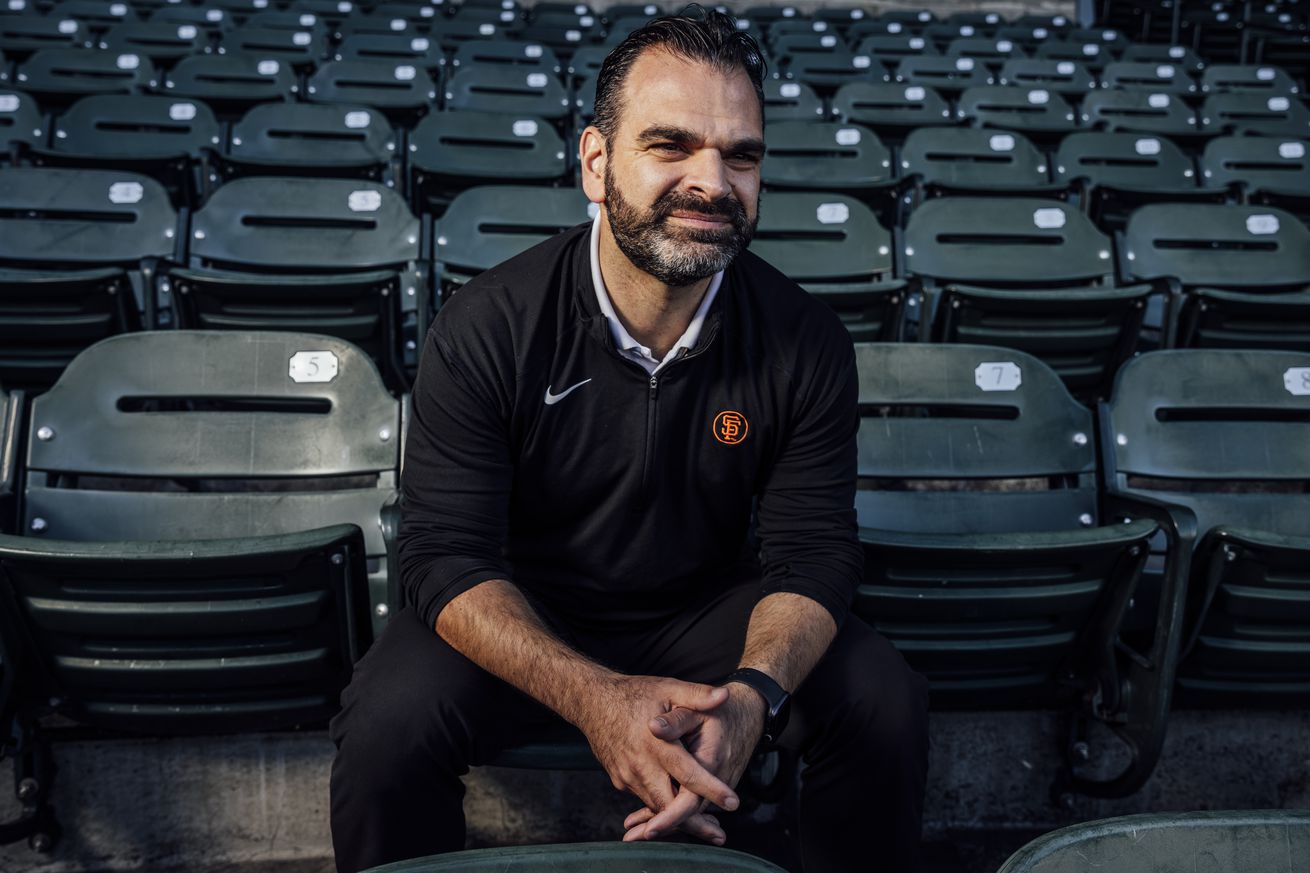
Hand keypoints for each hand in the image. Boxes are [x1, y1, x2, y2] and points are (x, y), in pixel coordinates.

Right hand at [573, 675, 741, 839]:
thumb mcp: (667, 688)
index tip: (733, 803)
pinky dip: (662, 809)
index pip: (687, 774)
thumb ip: (697, 695)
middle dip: (694, 822)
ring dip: (679, 819)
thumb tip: (725, 696)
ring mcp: (627, 776)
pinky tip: (678, 812)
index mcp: (656, 743)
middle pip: (669, 805)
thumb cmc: (633, 693)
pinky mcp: (620, 780)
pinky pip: (645, 798)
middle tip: (719, 835)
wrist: (592, 701)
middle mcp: (640, 765)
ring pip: (656, 806)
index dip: (711, 790)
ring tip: (707, 827)